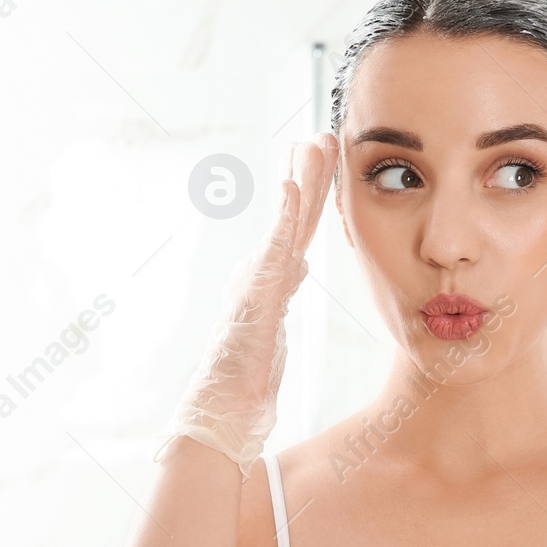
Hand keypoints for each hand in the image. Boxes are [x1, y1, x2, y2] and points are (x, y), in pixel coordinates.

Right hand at [159, 133, 337, 473]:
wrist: (221, 413)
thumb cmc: (243, 382)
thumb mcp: (273, 325)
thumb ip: (281, 292)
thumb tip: (296, 265)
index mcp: (271, 280)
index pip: (298, 229)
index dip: (314, 193)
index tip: (323, 157)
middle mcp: (262, 274)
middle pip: (295, 217)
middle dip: (311, 173)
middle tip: (325, 133)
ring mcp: (257, 282)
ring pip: (286, 225)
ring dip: (301, 182)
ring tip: (312, 143)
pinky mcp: (255, 296)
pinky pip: (273, 250)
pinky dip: (283, 218)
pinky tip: (290, 187)